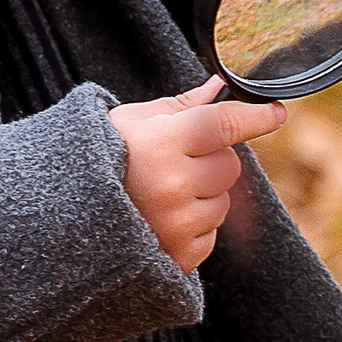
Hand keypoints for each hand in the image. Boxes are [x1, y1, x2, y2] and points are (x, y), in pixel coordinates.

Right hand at [107, 77, 286, 270]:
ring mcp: (177, 223)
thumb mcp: (131, 123)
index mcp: (161, 142)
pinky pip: (210, 235)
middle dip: (211, 161)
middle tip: (177, 162)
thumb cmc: (101, 161)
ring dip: (202, 196)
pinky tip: (162, 218)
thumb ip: (181, 106)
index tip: (277, 113)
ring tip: (162, 194)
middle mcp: (173, 184)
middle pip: (230, 166)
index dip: (256, 117)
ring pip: (223, 202)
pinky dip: (193, 226)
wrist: (64, 219)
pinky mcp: (179, 255)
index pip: (225, 124)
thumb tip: (218, 86)